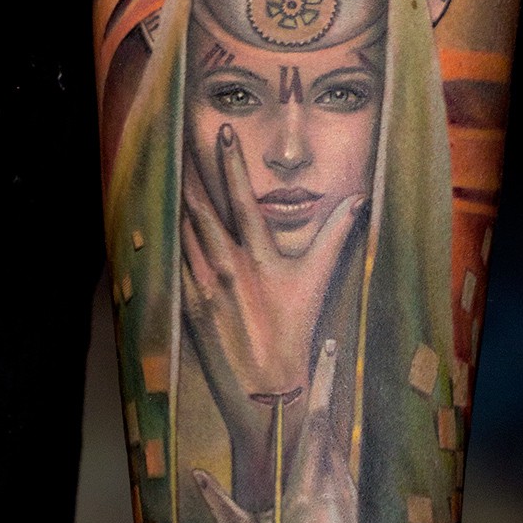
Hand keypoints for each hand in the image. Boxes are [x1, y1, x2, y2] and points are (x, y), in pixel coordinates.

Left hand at [181, 125, 362, 455]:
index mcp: (259, 256)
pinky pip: (174, 263)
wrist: (266, 388)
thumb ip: (335, 238)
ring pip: (184, 233)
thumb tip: (358, 203)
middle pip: (202, 208)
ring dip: (179, 205)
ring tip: (172, 179)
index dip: (232, 163)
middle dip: (192, 175)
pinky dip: (170, 240)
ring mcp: (203, 286)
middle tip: (181, 146)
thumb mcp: (318, 282)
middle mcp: (227, 266)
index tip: (223, 134)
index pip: (243, 198)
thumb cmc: (295, 332)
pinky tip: (164, 225)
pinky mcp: (187, 305)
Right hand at [192, 340, 356, 522]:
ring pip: (336, 444)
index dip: (323, 382)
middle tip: (330, 346)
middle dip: (328, 384)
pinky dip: (328, 447)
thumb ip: (220, 507)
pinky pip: (340, 465)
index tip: (331, 349)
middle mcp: (334, 485)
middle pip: (329, 422)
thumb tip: (196, 474)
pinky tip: (320, 439)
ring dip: (324, 418)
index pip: (316, 421)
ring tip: (322, 380)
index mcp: (307, 487)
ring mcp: (347, 496)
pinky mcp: (352, 508)